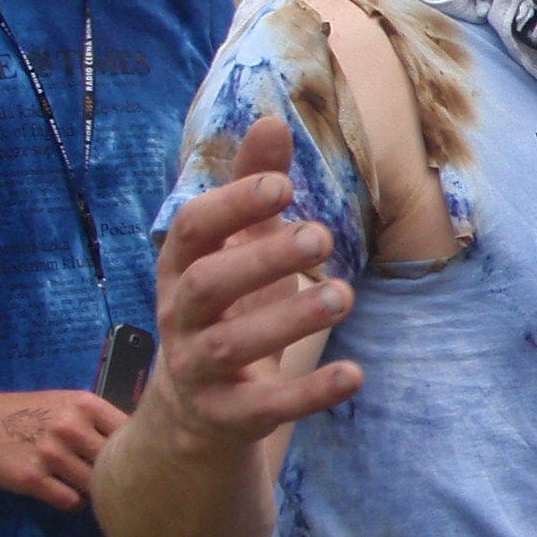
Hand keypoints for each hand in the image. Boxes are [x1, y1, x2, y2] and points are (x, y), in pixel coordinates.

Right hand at [0, 389, 127, 510]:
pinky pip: (72, 501)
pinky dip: (73, 501)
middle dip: (115, 473)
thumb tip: (145, 442)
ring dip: (92, 489)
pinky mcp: (32, 478)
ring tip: (80, 482)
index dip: (137, 449)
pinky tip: (63, 491)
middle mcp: (70, 426)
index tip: (135, 460)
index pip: (131, 432)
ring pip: (95, 485)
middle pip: (115, 461)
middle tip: (110, 479)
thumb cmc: (27, 413)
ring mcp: (51, 453)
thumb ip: (100, 420)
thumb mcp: (66, 404)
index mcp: (85, 405)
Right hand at [140, 118, 362, 453]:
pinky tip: (355, 374)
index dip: (231, 205)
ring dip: (289, 319)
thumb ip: (251, 189)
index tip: (280, 185)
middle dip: (261, 259)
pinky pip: (265, 408)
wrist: (192, 414)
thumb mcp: (235, 248)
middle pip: (207, 286)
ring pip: (233, 346)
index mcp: (182, 268)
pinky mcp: (228, 417)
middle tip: (320, 237)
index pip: (192, 230)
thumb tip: (273, 120)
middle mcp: (181, 317)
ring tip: (344, 294)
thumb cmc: (226, 308)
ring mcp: (199, 370)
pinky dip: (309, 393)